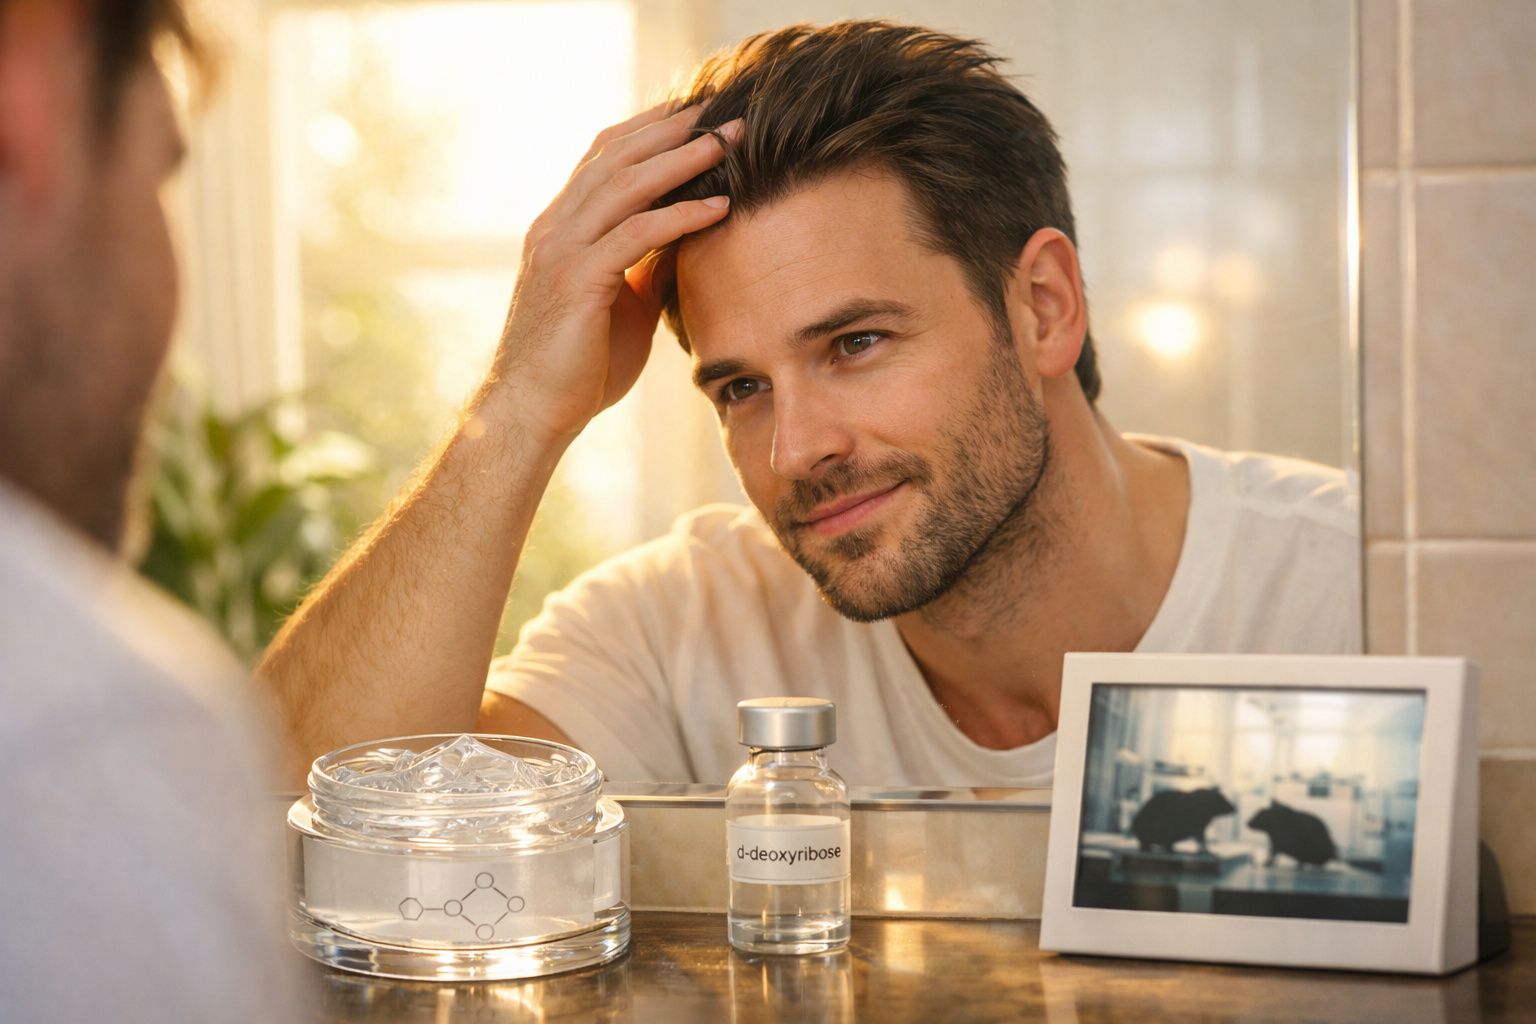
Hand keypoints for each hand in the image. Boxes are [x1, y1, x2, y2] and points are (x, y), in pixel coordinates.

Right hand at [492, 103, 738, 443]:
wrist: (533, 412)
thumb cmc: (580, 367)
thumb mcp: (623, 305)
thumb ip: (646, 267)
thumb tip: (685, 242)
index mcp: (561, 228)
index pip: (605, 158)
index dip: (651, 129)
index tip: (698, 112)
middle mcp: (556, 228)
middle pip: (617, 157)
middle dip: (673, 130)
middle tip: (725, 113)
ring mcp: (562, 250)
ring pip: (626, 185)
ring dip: (682, 161)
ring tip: (728, 144)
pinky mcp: (577, 280)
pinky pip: (636, 234)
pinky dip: (681, 216)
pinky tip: (719, 207)